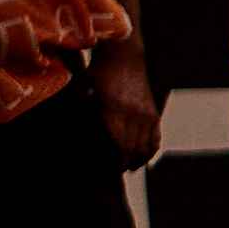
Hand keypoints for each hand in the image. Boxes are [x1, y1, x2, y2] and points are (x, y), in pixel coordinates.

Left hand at [90, 38, 162, 168]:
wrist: (124, 56)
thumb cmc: (99, 72)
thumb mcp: (84, 91)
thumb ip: (81, 111)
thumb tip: (73, 132)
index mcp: (114, 110)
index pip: (120, 145)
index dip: (116, 162)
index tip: (109, 170)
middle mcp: (133, 114)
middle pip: (134, 149)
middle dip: (125, 163)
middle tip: (115, 171)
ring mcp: (146, 113)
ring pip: (147, 146)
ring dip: (139, 159)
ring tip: (129, 167)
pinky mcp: (153, 111)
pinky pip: (155, 137)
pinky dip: (151, 150)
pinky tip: (143, 156)